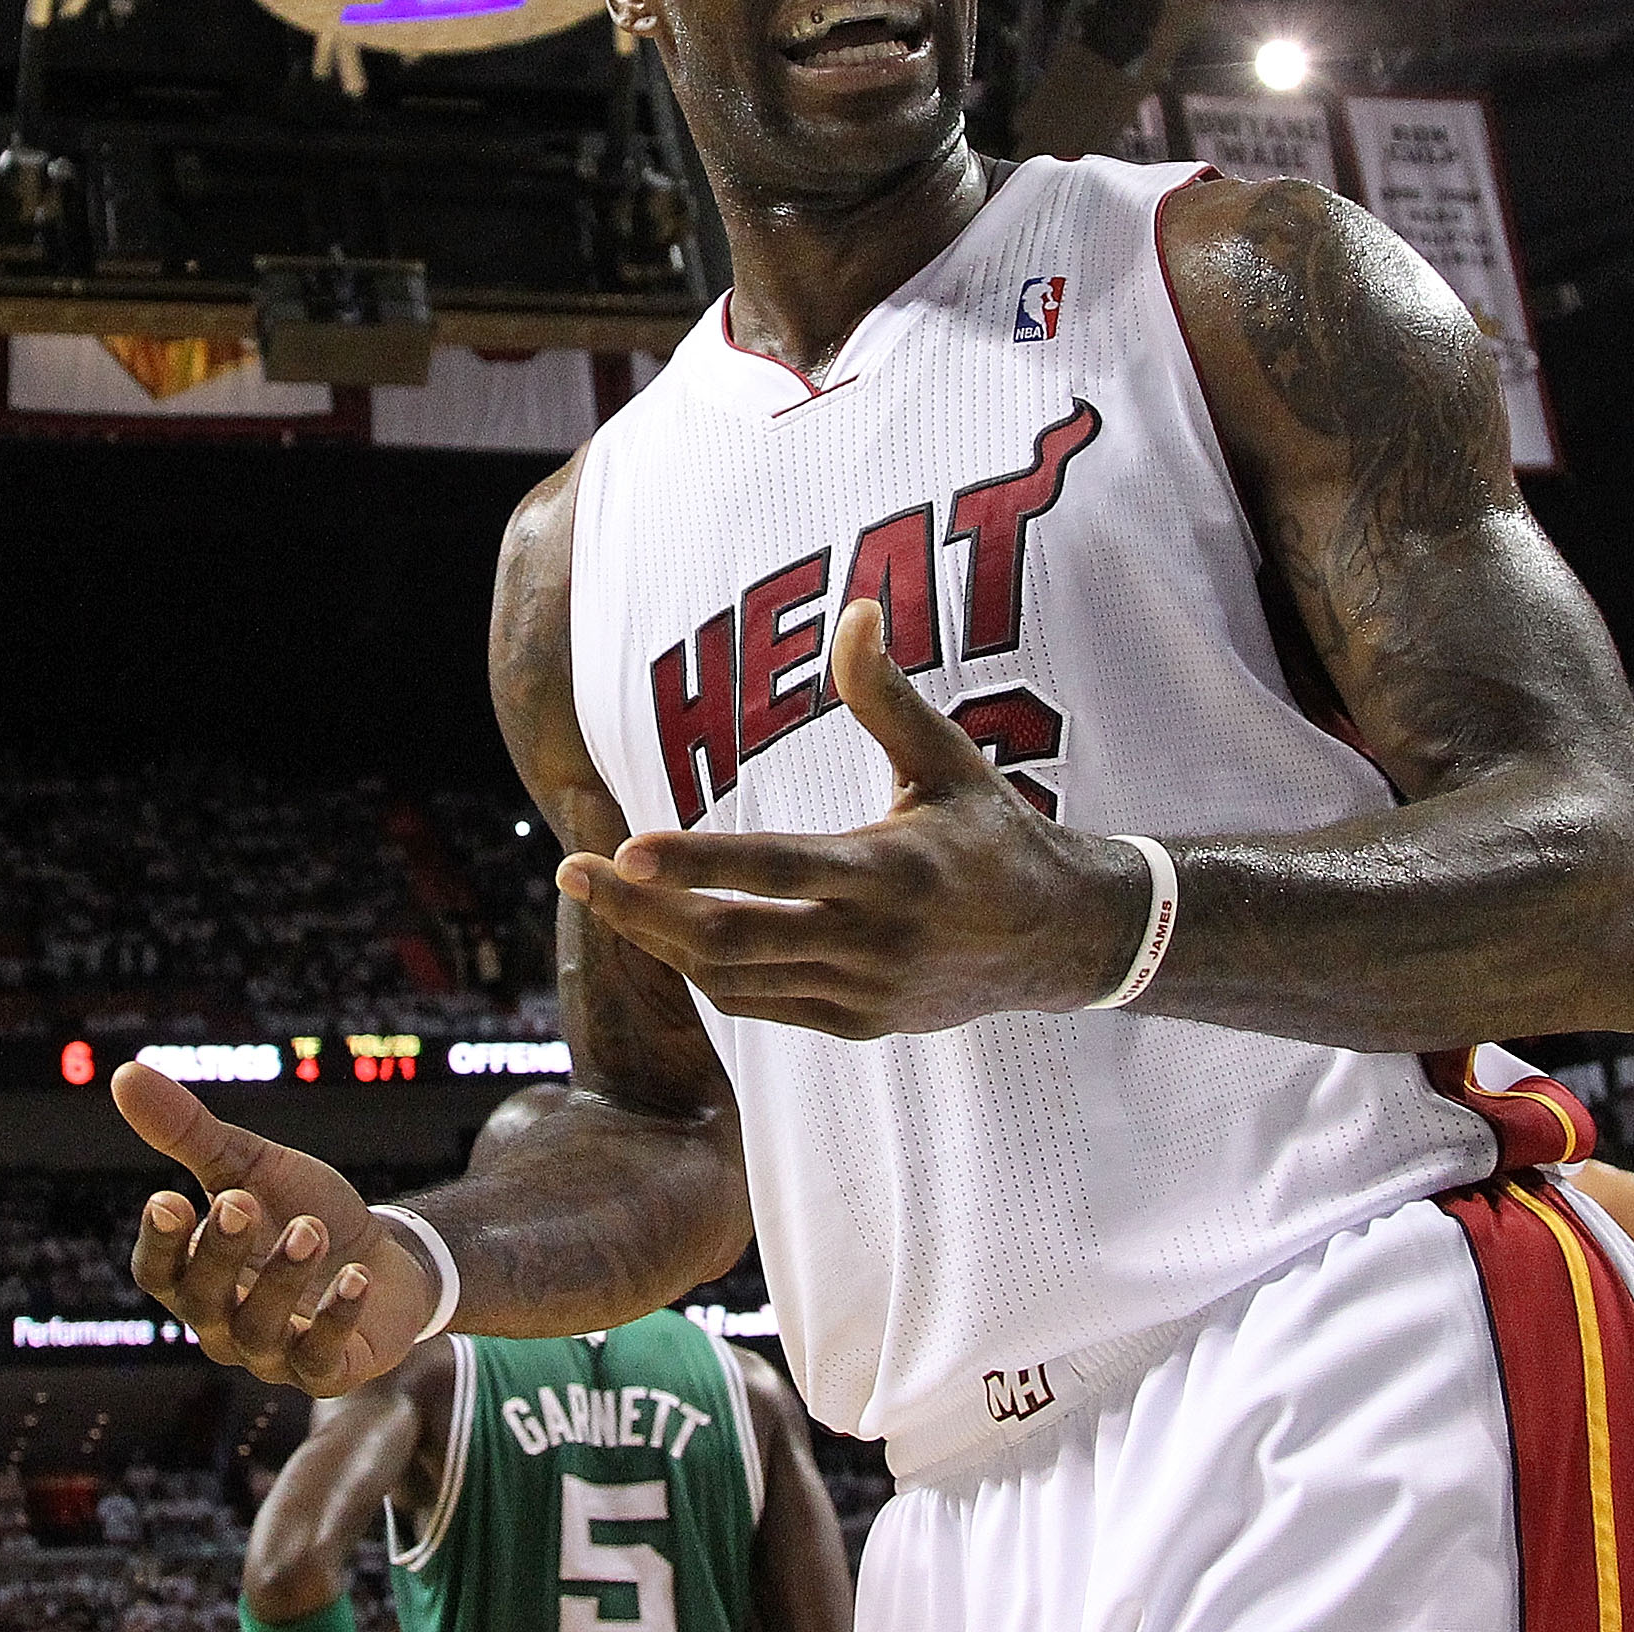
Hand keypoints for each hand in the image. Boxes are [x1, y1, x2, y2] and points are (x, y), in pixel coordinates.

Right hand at [114, 1060, 430, 1394]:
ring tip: (311, 1229)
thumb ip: (189, 1132)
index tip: (168, 1199)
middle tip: (242, 1202)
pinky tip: (355, 1278)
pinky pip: (320, 1359)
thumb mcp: (250, 1168)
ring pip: (258, 1330)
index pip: (158, 1272)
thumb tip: (123, 1073)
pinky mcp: (326, 1371)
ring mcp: (273, 1353)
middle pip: (203, 1300)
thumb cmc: (304, 1212)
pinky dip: (335, 1318)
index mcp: (196, 1276)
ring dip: (281, 1276)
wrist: (387, 1259)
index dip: (161, 1241)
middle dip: (221, 1252)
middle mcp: (223, 1323)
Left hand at [554, 598, 1150, 1036]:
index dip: (699, 863)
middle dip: (642, 909)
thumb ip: (885, 694)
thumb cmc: (994, 833)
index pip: (778, 869)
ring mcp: (862, 994)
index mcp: (893, 872)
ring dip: (660, 940)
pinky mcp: (858, 1024)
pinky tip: (667, 931)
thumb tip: (855, 608)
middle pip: (731, 938)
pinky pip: (758, 1004)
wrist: (1059, 940)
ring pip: (733, 979)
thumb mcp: (948, 759)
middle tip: (575, 869)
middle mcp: (872, 943)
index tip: (626, 849)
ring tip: (605, 894)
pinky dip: (706, 970)